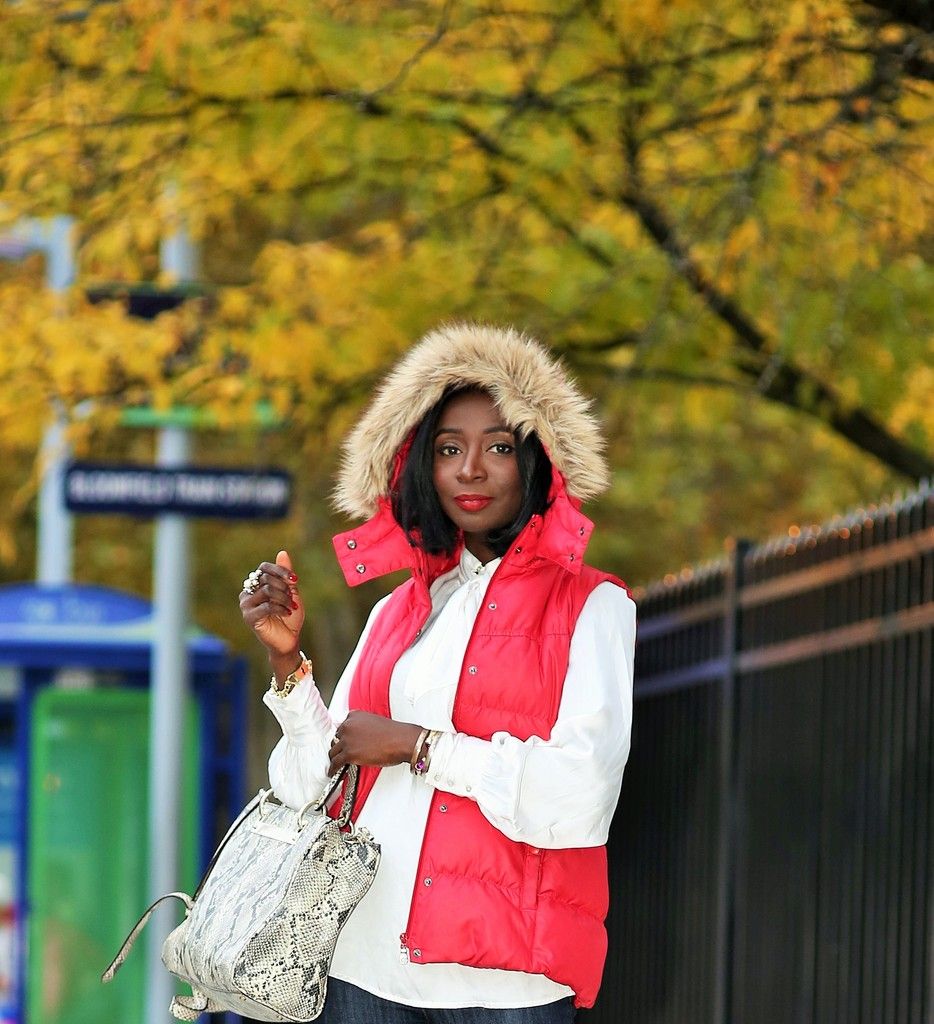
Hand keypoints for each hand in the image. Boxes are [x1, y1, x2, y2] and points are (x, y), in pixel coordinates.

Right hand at [240, 550, 304, 675]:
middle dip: (284, 587)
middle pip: (266, 578)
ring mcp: (246, 605)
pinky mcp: (249, 617)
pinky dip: (280, 608)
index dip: (280, 570)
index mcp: (256, 584)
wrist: (289, 640)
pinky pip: (266, 605)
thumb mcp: (291, 592)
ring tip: (290, 606)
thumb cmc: (289, 616)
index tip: (295, 580)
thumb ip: (286, 575)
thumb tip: (282, 552)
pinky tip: (287, 613)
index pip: (264, 568)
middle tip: (292, 599)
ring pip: (266, 590)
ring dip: (283, 598)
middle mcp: (248, 592)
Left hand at [328, 711, 422, 776]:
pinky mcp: (348, 754)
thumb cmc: (394, 733)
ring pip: (333, 751)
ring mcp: (347, 739)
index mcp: (355, 716)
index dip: (344, 737)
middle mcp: (348, 725)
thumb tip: (360, 739)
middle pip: (336, 738)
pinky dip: (333, 769)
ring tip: (337, 764)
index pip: (343, 727)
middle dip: (340, 746)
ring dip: (336, 758)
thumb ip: (363, 728)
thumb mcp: (375, 723)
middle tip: (343, 754)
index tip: (345, 742)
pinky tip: (333, 772)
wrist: (401, 740)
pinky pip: (335, 763)